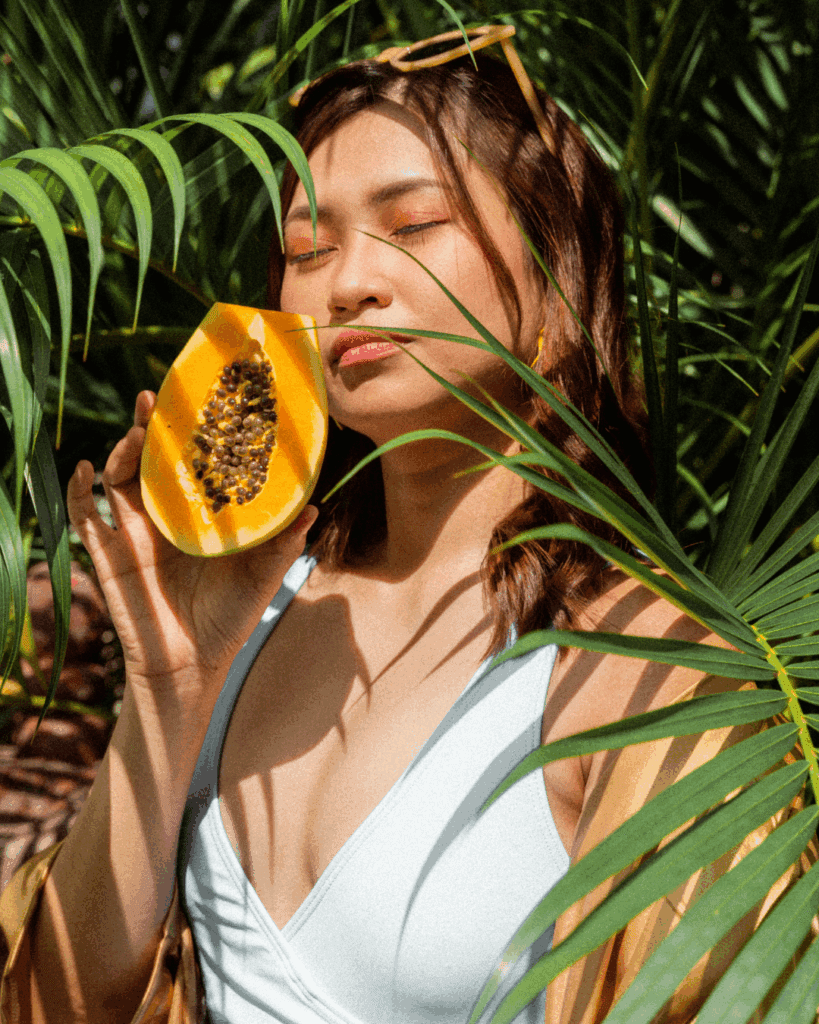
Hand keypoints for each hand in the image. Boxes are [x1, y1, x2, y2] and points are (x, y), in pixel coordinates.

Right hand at [67, 391, 316, 698]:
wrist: (193, 665)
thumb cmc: (230, 617)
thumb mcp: (262, 574)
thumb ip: (283, 542)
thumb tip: (314, 507)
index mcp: (198, 513)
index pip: (191, 461)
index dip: (191, 432)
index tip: (200, 399)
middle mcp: (164, 515)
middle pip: (151, 459)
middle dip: (150, 426)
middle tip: (156, 398)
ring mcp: (132, 532)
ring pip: (119, 477)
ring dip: (123, 450)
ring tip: (135, 431)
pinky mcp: (108, 555)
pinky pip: (84, 517)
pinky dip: (77, 491)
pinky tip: (85, 468)